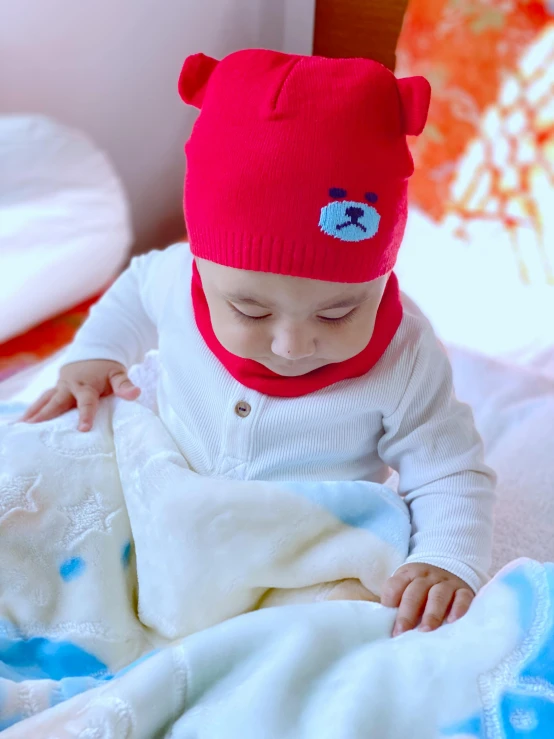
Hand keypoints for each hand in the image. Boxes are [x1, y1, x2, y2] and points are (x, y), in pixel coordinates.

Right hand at [21, 360, 139, 431]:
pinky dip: (32, 410)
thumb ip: (125, 385)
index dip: (85, 415)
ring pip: (45, 400)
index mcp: (87, 385)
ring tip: (22, 427)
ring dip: (34, 413)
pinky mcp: (55, 389)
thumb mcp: (118, 374)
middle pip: (57, 402)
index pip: (86, 402)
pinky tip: (23, 423)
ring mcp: (60, 387)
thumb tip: (135, 393)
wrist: (95, 351)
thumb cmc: (108, 368)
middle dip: (46, 415)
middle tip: (34, 428)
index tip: (83, 429)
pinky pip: (42, 400)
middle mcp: (70, 386)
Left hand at [381, 563, 473, 636]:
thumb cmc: (422, 588)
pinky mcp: (464, 590)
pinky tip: (453, 621)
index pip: (396, 584)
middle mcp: (428, 576)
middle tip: (402, 632)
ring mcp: (446, 582)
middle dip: (407, 613)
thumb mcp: (406, 586)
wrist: (451, 568)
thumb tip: (380, 623)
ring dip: (431, 613)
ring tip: (425, 630)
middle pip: (415, 591)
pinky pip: (462, 597)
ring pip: (438, 595)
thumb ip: (395, 601)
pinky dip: (458, 608)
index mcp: (409, 574)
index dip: (390, 601)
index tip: (387, 621)